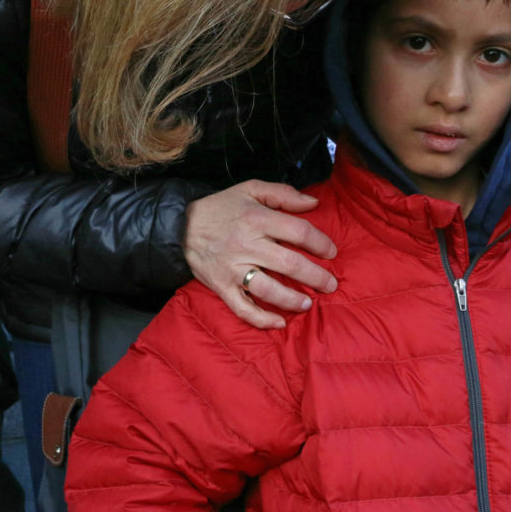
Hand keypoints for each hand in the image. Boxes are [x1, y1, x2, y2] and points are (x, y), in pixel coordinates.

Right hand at [184, 180, 336, 328]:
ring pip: (269, 290)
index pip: (299, 232)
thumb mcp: (250, 189)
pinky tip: (279, 322)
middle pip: (290, 264)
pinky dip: (262, 319)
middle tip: (330, 284)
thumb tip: (313, 203)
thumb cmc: (221, 208)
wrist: (180, 226)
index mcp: (257, 218)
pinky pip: (243, 308)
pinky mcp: (222, 286)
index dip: (320, 243)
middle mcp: (247, 245)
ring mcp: (234, 269)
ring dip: (293, 300)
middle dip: (316, 277)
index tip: (330, 252)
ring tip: (308, 303)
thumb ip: (283, 194)